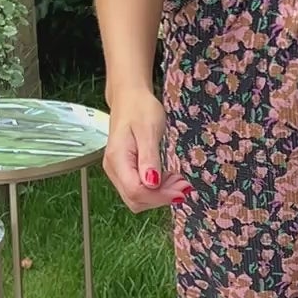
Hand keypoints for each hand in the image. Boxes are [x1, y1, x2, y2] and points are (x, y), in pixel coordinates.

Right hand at [104, 88, 191, 211]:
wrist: (129, 97)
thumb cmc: (140, 108)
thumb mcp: (149, 130)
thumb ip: (149, 158)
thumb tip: (152, 183)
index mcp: (117, 159)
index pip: (136, 191)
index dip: (159, 196)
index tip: (182, 189)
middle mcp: (114, 170)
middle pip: (135, 199)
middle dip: (161, 197)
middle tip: (184, 185)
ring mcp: (117, 171)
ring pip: (137, 198)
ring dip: (160, 195)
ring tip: (179, 181)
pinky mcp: (124, 170)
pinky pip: (139, 189)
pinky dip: (156, 189)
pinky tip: (169, 178)